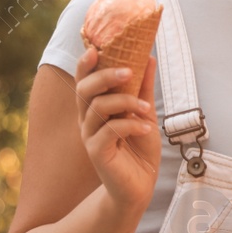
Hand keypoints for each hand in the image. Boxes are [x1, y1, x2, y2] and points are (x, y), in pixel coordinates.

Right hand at [73, 46, 161, 219]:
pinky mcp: (97, 153)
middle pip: (85, 90)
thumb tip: (148, 56)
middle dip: (105, 77)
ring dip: (125, 102)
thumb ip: (143, 87)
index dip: (86, 64)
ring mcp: (90, 137)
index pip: (83, 81)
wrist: (141, 184)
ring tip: (146, 108)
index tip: (97, 48)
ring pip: (98, 108)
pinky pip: (110, 131)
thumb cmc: (139, 148)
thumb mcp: (144, 112)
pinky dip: (130, 125)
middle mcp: (88, 120)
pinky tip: (145, 127)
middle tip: (129, 72)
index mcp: (95, 107)